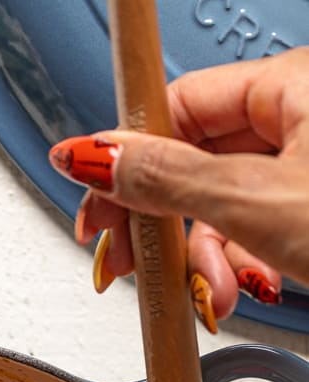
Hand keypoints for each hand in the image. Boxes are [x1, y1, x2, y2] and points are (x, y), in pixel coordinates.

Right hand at [48, 48, 308, 319]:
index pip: (178, 107)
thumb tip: (95, 159)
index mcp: (291, 85)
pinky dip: (241, 268)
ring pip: (225, 208)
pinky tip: (244, 291)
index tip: (95, 203)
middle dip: (169, 229)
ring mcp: (308, 169)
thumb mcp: (254, 200)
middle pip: (196, 165)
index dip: (128, 158)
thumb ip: (167, 179)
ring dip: (208, 262)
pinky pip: (256, 232)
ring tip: (213, 296)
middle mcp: (301, 117)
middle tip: (133, 262)